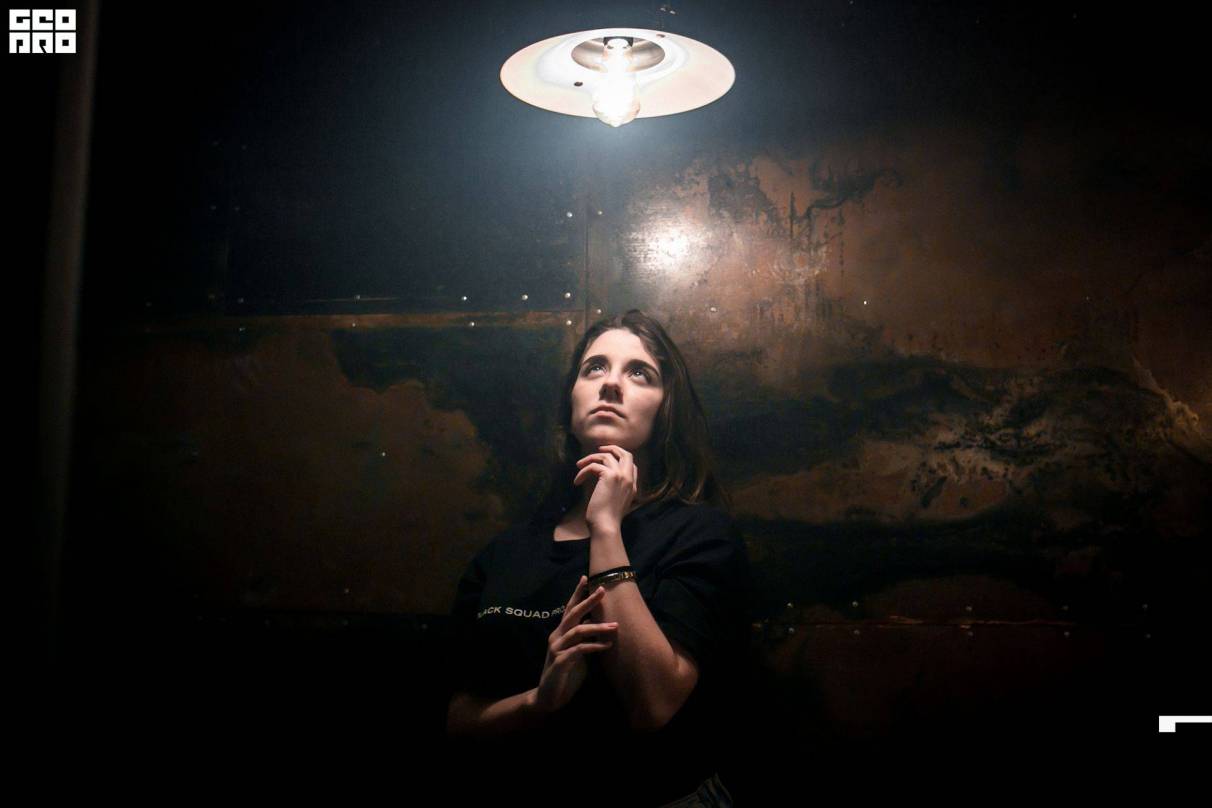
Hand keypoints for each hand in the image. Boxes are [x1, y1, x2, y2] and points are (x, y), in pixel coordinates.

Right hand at [534, 575, 617, 714]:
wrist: (549, 698)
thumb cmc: (566, 674)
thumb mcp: (578, 654)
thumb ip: (585, 640)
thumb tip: (600, 626)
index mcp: (560, 633)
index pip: (569, 609)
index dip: (577, 594)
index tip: (587, 578)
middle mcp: (556, 637)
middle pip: (572, 614)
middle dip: (587, 601)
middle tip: (602, 590)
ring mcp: (557, 649)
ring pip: (578, 631)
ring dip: (597, 627)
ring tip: (615, 626)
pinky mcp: (560, 662)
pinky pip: (579, 650)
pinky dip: (594, 646)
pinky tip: (606, 645)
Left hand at [574, 444, 637, 532]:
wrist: (606, 526)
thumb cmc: (607, 519)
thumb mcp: (616, 502)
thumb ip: (616, 490)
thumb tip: (603, 481)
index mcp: (633, 486)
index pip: (632, 465)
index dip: (620, 459)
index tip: (607, 460)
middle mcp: (629, 478)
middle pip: (626, 454)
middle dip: (613, 448)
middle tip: (599, 448)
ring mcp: (621, 476)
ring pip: (606, 456)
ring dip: (590, 459)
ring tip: (579, 466)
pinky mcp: (609, 476)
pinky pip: (593, 466)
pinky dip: (582, 472)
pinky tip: (577, 482)